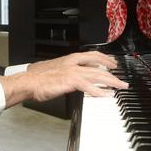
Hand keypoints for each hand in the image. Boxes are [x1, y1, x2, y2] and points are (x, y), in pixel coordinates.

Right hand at [0, 52, 127, 106]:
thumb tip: (76, 77)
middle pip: (98, 65)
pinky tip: (106, 95)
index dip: (105, 59)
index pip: (92, 55)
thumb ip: (68, 72)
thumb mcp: (56, 70)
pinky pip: (89, 86)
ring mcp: (72, 71)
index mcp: (69, 59)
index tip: (113, 63)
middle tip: (121, 79)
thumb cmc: (38, 78)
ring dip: (111, 81)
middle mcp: (73, 63)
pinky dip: (99, 91)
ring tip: (119, 87)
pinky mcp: (70, 81)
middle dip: (112, 72)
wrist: (28, 81)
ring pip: (97, 75)